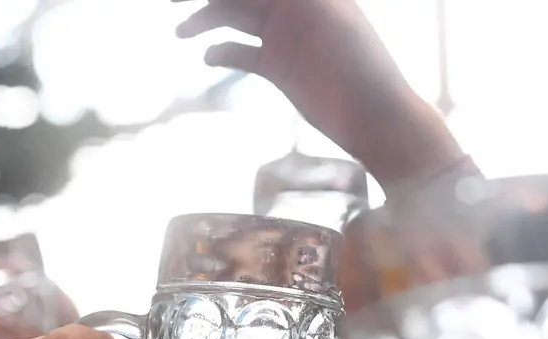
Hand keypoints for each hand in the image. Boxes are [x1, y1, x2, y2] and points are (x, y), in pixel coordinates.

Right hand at [176, 0, 457, 184]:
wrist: (376, 118)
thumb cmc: (362, 66)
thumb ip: (295, 1)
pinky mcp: (279, 67)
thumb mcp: (328, 17)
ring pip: (236, 18)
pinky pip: (243, 52)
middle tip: (172, 3)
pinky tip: (207, 57)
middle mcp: (294, 7)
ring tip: (179, 30)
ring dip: (206, 19)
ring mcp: (285, 36)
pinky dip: (223, 51)